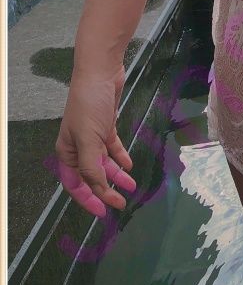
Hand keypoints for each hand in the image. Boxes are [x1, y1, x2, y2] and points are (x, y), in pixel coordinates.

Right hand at [52, 63, 135, 216]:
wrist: (100, 72)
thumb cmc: (90, 105)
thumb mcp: (89, 139)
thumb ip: (92, 167)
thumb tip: (99, 189)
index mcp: (67, 152)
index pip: (75, 184)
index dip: (89, 199)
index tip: (105, 212)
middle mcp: (78, 147)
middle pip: (91, 176)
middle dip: (105, 190)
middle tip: (122, 203)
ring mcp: (92, 136)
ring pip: (104, 162)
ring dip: (117, 175)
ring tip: (133, 185)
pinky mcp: (106, 125)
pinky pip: (113, 147)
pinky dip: (120, 157)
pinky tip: (130, 165)